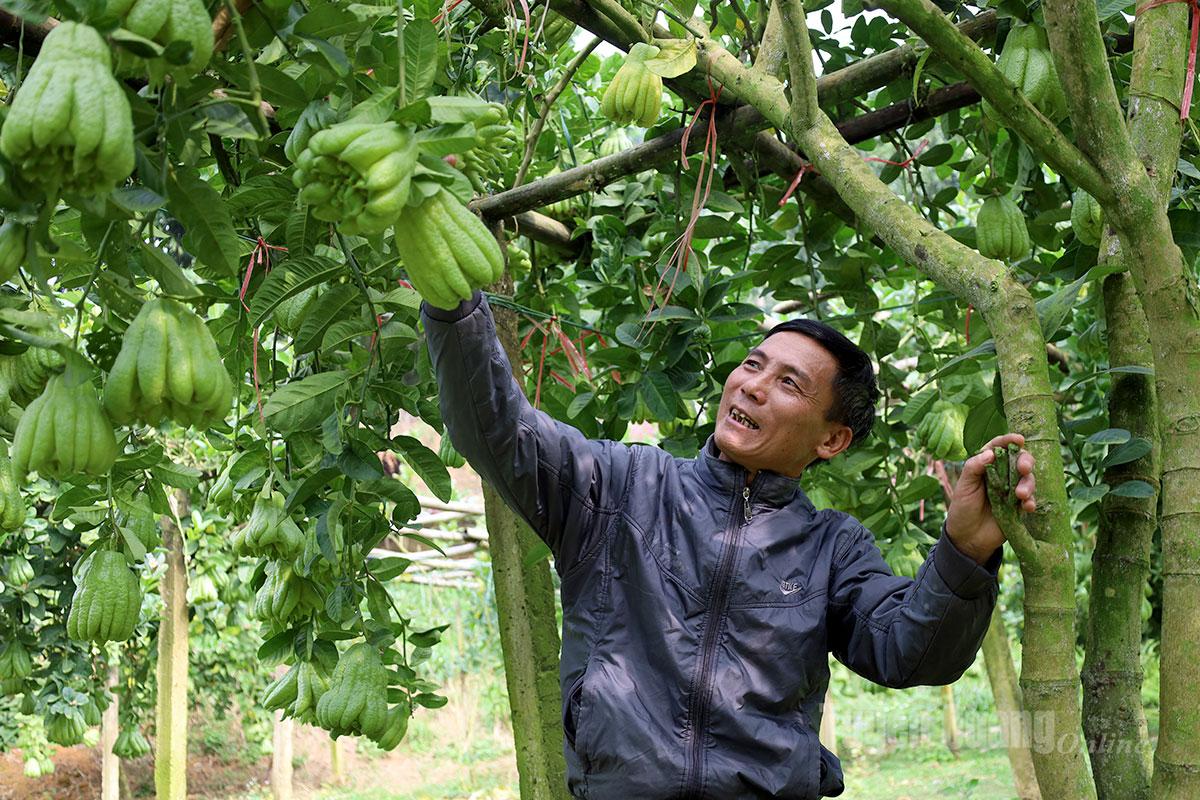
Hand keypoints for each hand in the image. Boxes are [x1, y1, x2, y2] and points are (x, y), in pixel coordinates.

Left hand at [944, 433, 1036, 563]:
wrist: (968, 538)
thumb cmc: (963, 508)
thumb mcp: (964, 486)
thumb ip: (974, 468)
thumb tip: (991, 452)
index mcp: (987, 465)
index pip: (999, 447)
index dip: (1009, 441)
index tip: (1018, 439)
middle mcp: (1002, 475)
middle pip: (1020, 460)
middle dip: (1026, 461)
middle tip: (1023, 469)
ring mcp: (1012, 490)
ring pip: (1028, 479)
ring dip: (1028, 484)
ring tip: (1020, 495)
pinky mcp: (1019, 506)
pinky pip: (1031, 500)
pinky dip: (1031, 501)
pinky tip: (1026, 506)